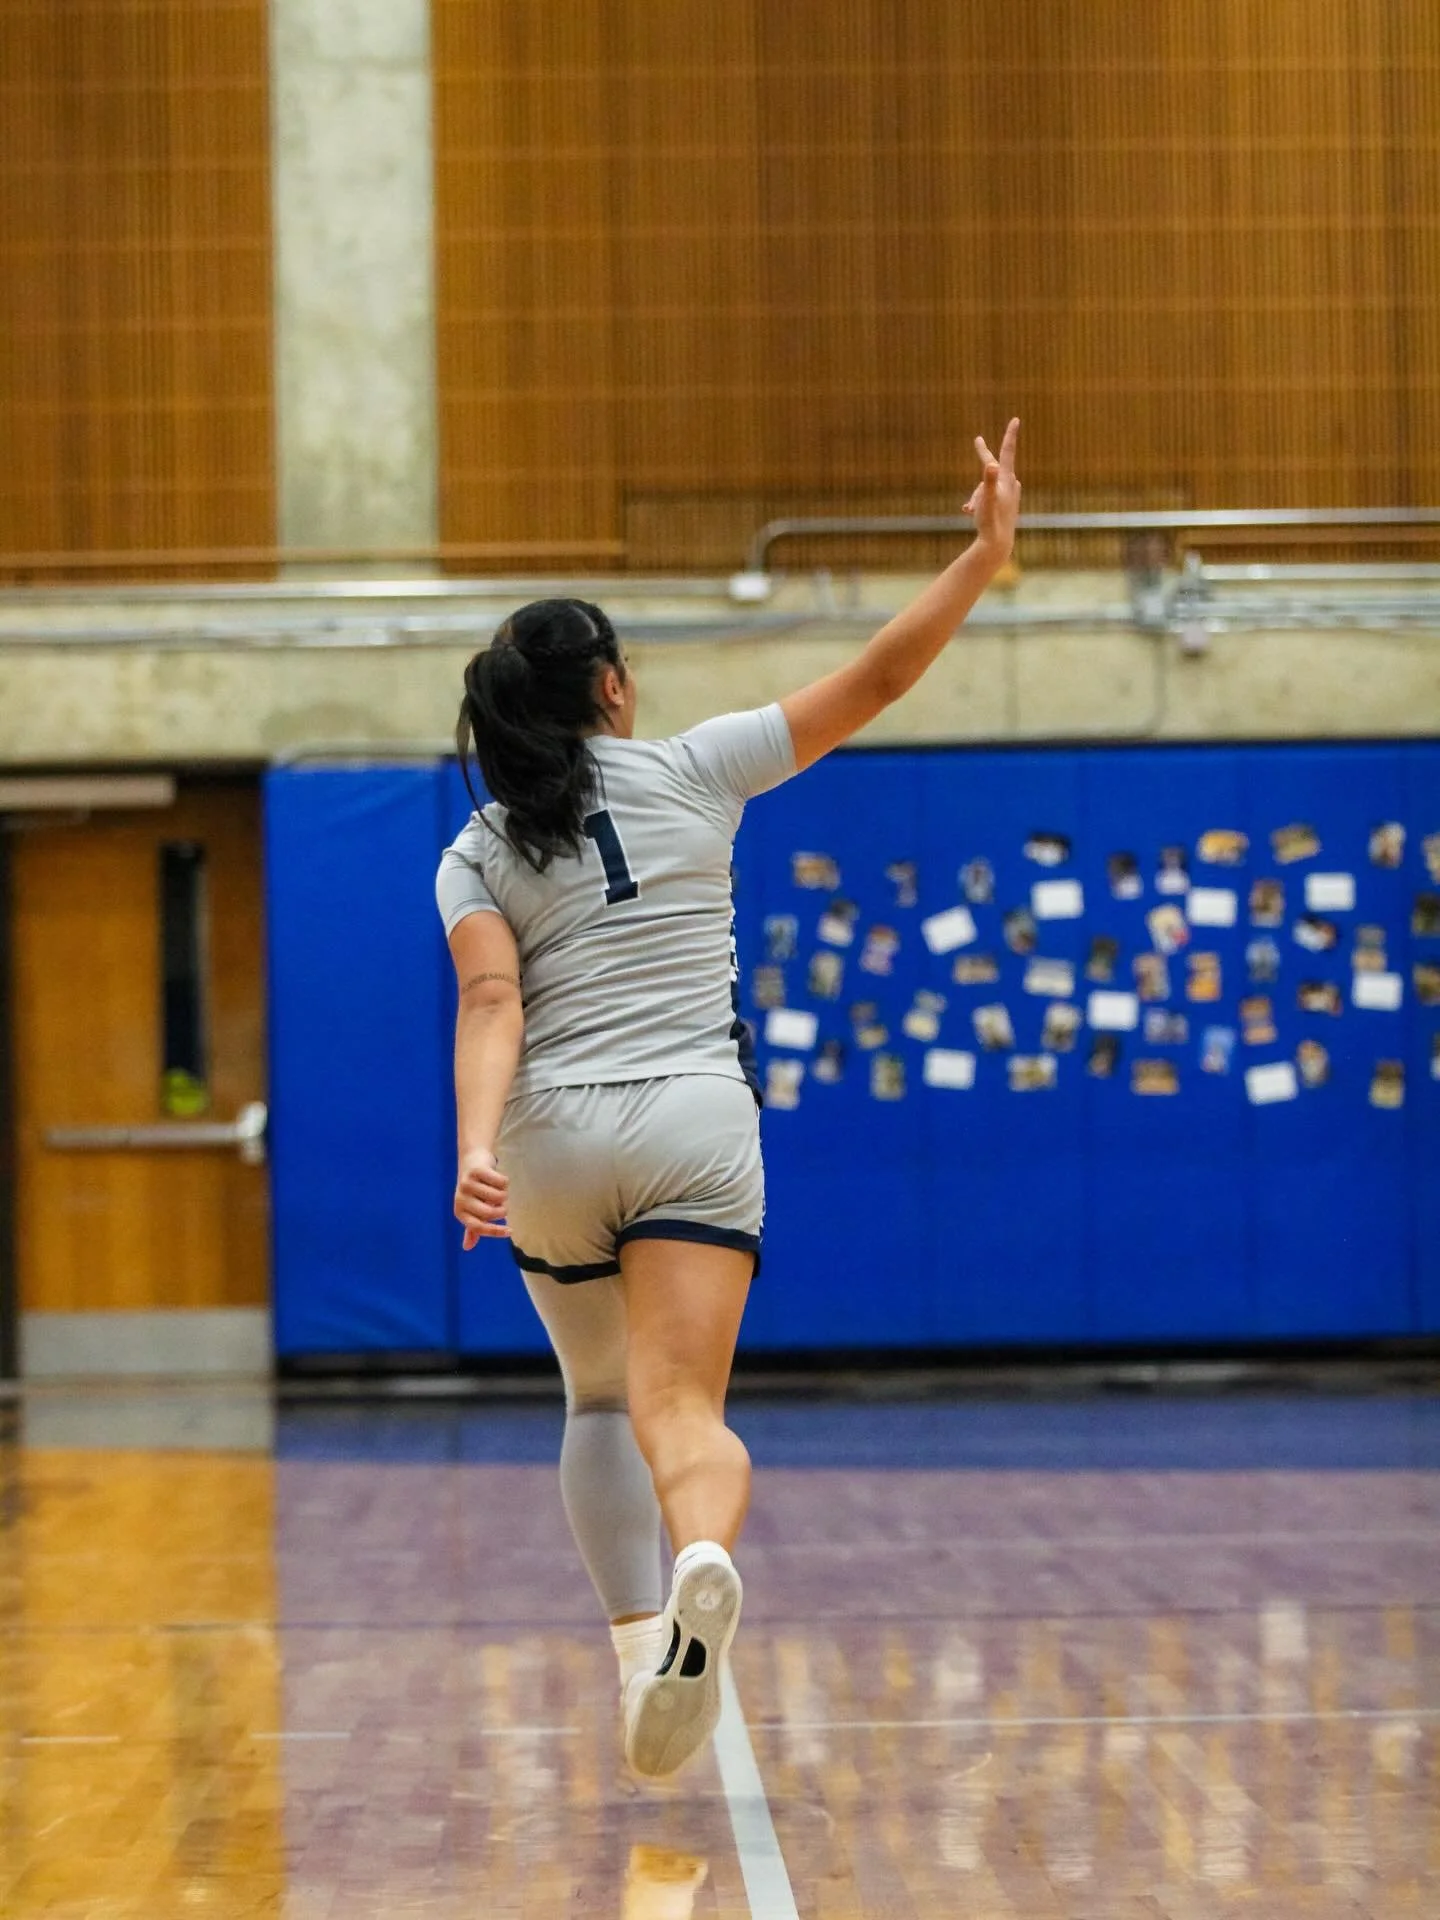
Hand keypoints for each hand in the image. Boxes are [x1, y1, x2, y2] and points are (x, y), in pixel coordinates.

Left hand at [454, 1147, 509, 1249]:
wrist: (472, 1160)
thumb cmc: (474, 1188)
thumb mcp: (472, 1209)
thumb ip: (472, 1228)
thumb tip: (467, 1248)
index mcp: (460, 1211)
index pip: (479, 1227)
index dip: (495, 1231)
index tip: (510, 1231)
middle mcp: (461, 1199)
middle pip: (490, 1213)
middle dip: (502, 1209)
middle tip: (503, 1204)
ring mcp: (467, 1184)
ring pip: (499, 1197)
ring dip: (504, 1193)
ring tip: (498, 1189)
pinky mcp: (477, 1171)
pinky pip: (501, 1182)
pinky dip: (505, 1181)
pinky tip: (498, 1178)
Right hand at [963, 417, 1020, 563]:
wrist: (998, 545)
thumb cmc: (991, 522)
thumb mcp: (987, 499)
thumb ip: (989, 481)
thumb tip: (992, 465)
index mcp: (1007, 480)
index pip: (1007, 452)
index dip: (1009, 435)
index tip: (1016, 419)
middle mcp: (1011, 486)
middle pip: (991, 470)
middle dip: (982, 463)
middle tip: (977, 440)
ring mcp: (1009, 496)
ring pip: (986, 487)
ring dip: (975, 495)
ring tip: (971, 510)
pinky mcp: (1005, 506)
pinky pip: (987, 497)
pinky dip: (977, 502)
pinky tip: (969, 511)